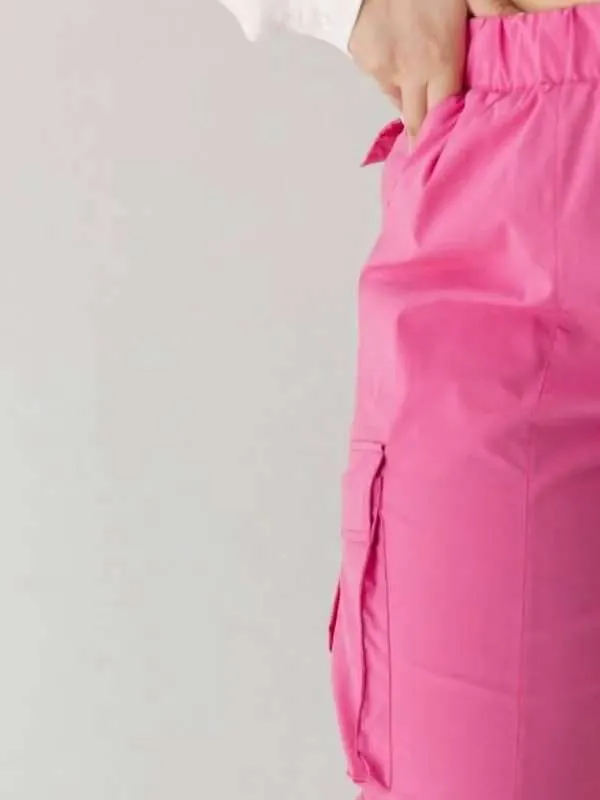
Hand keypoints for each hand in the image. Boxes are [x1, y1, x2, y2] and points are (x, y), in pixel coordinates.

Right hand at [349, 0, 517, 139]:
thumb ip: (492, 9)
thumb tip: (519, 26)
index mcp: (439, 60)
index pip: (443, 116)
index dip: (444, 136)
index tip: (446, 150)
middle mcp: (410, 73)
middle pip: (415, 122)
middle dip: (423, 133)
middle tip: (429, 145)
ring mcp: (383, 68)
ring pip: (397, 98)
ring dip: (409, 96)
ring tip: (418, 76)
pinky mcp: (363, 59)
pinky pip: (380, 77)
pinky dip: (390, 72)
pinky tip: (397, 50)